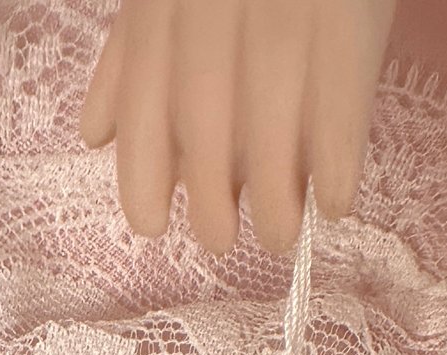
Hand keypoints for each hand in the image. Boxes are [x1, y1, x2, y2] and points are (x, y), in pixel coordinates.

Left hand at [80, 0, 396, 256]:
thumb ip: (135, 49)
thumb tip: (97, 135)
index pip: (144, 95)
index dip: (142, 171)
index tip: (149, 224)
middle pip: (204, 121)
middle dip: (210, 199)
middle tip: (222, 240)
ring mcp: (287, 6)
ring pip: (270, 127)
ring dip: (274, 201)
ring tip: (279, 233)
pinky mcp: (349, 21)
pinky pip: (340, 109)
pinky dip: (336, 168)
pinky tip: (335, 204)